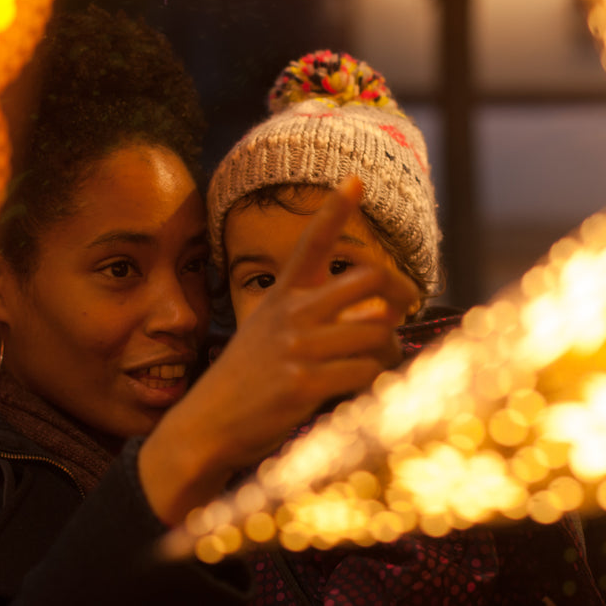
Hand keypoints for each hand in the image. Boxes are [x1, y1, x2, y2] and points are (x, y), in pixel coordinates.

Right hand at [140, 176, 417, 524]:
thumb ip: (311, 315)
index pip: (312, 242)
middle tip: (399, 315)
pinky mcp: (304, 384)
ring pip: (378, 332)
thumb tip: (376, 313)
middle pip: (369, 280)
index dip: (335, 208)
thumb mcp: (267, 330)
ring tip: (380, 363)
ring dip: (390, 351)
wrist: (206, 426)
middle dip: (397, 298)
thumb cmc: (246, 379)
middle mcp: (291, 313)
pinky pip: (365, 372)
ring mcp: (297, 347)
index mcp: (282, 295)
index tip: (355, 179)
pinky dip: (373, 382)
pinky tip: (361, 389)